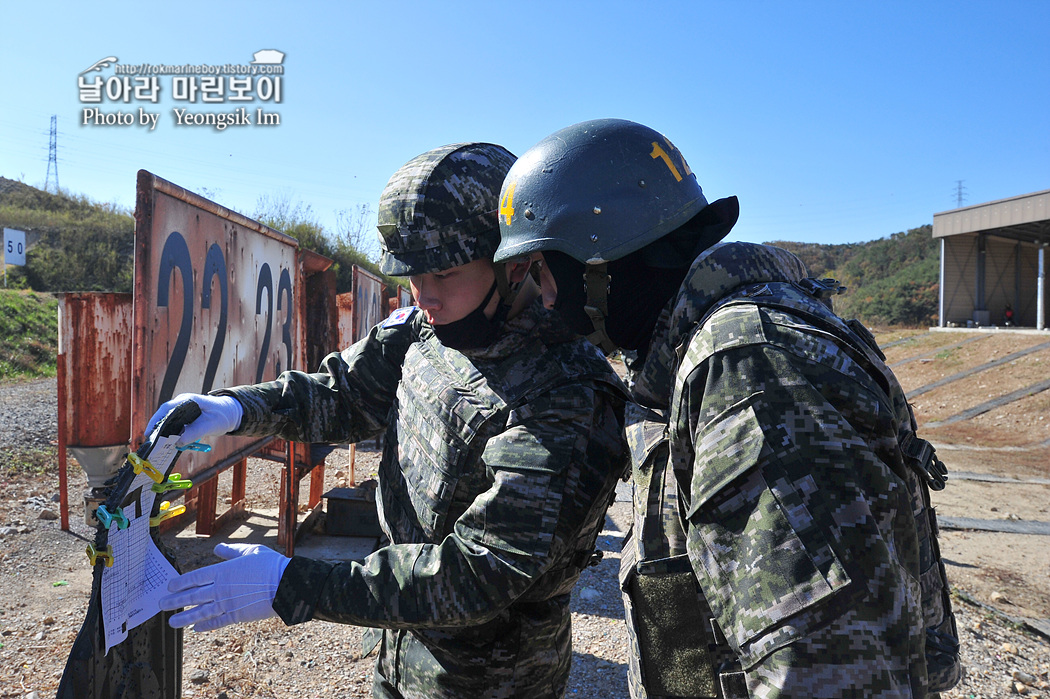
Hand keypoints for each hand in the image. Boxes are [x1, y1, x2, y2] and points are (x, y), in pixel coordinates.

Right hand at [145, 393, 242, 446]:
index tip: (149, 432)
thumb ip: (196, 432)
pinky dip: (172, 437)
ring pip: (168, 424)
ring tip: (157, 447)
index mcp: (188, 401)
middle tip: (151, 444)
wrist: (230, 414)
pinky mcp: (184, 420)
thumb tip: (178, 442)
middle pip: (164, 416)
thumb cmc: (222, 415)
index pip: (167, 408)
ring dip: (164, 435)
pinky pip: (175, 429)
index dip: (156, 420)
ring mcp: (182, 412)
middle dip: (157, 430)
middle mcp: (182, 405)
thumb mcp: (211, 424)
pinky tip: (170, 446)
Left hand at [159, 543, 289, 631]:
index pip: (195, 578)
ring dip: (184, 618)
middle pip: (192, 596)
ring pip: (200, 612)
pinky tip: (196, 629)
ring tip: (172, 622)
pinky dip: (205, 626)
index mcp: (223, 571)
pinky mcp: (236, 616)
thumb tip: (217, 549)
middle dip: (175, 601)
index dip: (180, 583)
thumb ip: (231, 552)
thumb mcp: (250, 552)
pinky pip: (217, 622)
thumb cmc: (271, 566)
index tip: (169, 586)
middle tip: (162, 604)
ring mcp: (227, 604)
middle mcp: (220, 589)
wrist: (286, 585)